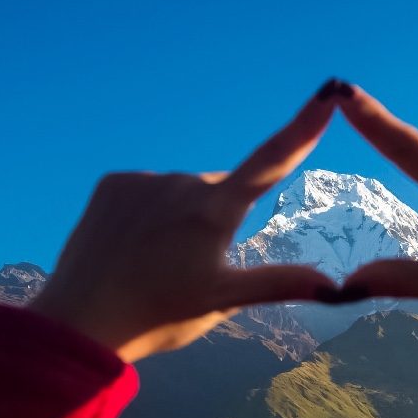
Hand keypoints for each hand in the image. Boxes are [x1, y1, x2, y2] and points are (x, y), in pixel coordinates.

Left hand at [29, 85, 343, 362]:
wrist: (80, 323)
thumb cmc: (159, 316)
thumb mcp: (224, 302)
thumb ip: (280, 284)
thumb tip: (337, 287)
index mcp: (214, 212)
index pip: (270, 162)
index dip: (301, 129)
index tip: (327, 95)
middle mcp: (182, 184)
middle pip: (221, 189)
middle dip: (220, 215)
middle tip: (195, 265)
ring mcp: (145, 181)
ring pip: (184, 191)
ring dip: (183, 214)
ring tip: (158, 261)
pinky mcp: (113, 183)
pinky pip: (149, 190)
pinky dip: (150, 211)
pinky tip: (133, 244)